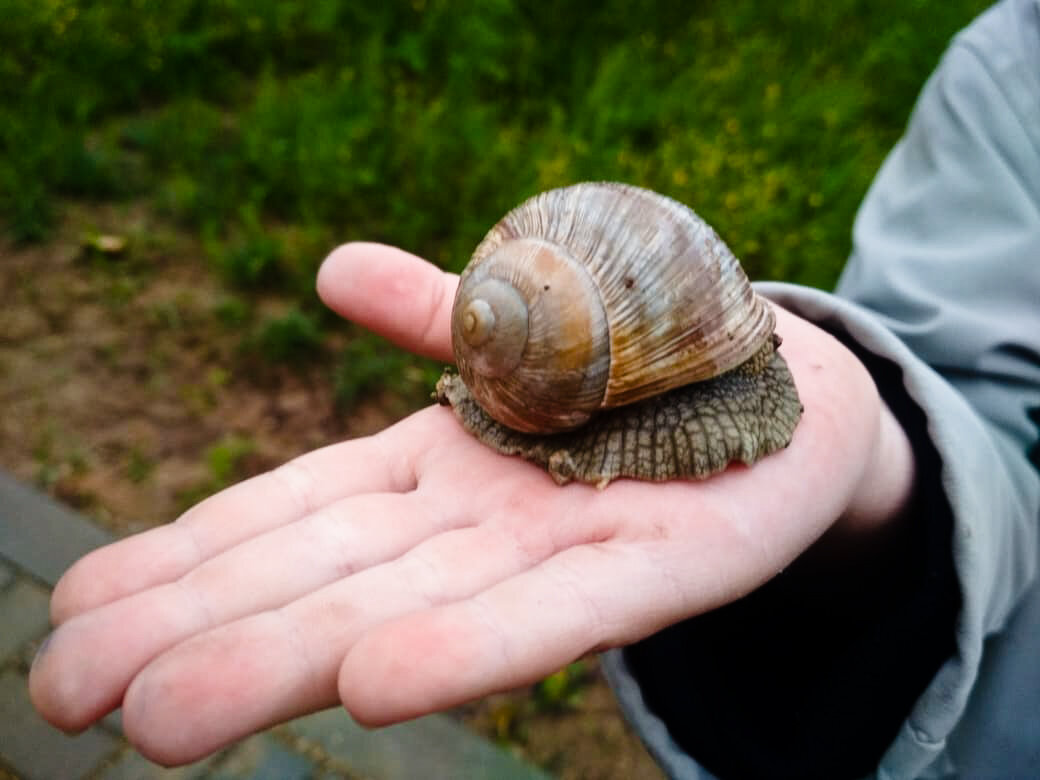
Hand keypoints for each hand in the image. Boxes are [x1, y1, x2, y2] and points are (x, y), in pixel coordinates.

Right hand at [29, 243, 913, 764]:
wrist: (787, 404)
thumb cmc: (638, 375)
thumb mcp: (520, 329)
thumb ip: (436, 312)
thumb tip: (335, 271)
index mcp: (434, 472)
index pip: (286, 518)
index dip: (182, 561)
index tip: (72, 608)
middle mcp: (476, 527)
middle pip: (319, 580)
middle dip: (195, 634)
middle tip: (61, 696)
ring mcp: (559, 552)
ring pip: (409, 612)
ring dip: (288, 661)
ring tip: (163, 718)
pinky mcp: (663, 567)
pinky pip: (558, 612)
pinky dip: (468, 649)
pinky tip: (375, 683)